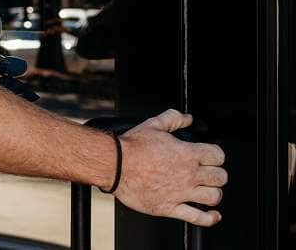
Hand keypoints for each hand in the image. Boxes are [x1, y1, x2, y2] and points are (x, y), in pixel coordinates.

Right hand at [115, 109, 226, 226]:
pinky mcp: (171, 207)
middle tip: (208, 172)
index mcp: (186, 154)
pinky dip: (209, 218)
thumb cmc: (132, 147)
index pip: (218, 155)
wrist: (115, 165)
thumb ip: (173, 118)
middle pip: (220, 177)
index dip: (216, 154)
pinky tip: (212, 214)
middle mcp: (188, 174)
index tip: (211, 156)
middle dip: (217, 173)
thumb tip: (187, 118)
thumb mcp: (153, 125)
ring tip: (207, 190)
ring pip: (214, 197)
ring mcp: (181, 192)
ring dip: (213, 193)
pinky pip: (198, 218)